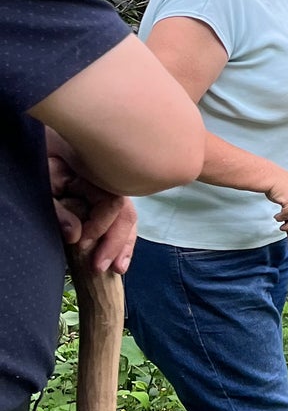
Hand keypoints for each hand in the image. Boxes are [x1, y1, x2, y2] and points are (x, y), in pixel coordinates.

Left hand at [47, 132, 138, 274]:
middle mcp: (110, 179)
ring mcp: (109, 187)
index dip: (100, 227)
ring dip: (123, 244)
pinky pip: (120, 217)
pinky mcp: (103, 197)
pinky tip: (121, 257)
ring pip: (127, 217)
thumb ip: (59, 208)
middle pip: (126, 212)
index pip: (112, 203)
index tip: (82, 245)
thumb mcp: (45, 180)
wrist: (38, 142)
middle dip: (117, 242)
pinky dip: (122, 238)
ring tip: (118, 268)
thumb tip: (76, 236)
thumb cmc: (42, 157)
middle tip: (103, 267)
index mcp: (98, 172)